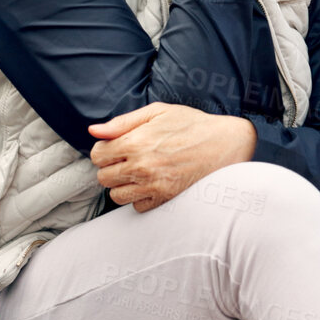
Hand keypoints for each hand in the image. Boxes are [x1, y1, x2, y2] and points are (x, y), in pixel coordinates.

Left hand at [88, 102, 257, 212]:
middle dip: (111, 167)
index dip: (104, 150)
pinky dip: (139, 197)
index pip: (97, 155)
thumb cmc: (191, 124)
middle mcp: (141, 167)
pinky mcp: (165, 199)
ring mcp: (153, 186)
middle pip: (103, 177)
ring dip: (122, 185)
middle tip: (128, 159)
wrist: (225, 144)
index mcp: (136, 142)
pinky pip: (137, 207)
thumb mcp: (157, 112)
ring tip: (138, 172)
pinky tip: (151, 183)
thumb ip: (122, 122)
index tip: (116, 147)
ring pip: (116, 196)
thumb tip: (93, 131)